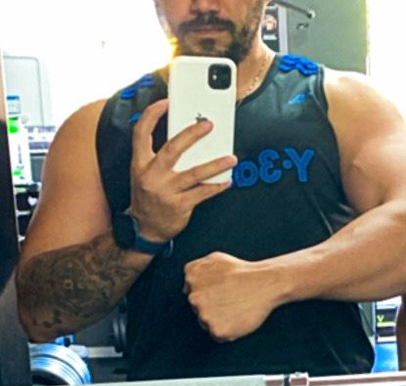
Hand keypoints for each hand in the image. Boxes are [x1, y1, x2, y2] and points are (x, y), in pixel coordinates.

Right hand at [128, 99, 237, 242]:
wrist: (145, 228)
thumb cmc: (149, 196)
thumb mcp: (144, 173)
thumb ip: (159, 156)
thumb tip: (186, 138)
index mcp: (140, 163)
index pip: (140, 132)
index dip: (152, 115)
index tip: (166, 102)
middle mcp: (151, 175)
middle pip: (172, 149)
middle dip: (191, 134)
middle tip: (209, 124)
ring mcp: (165, 191)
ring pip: (194, 173)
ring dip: (215, 164)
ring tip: (231, 158)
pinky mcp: (179, 206)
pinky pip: (202, 193)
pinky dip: (217, 186)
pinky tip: (227, 180)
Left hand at [184, 252, 279, 341]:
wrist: (264, 283)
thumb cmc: (244, 271)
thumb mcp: (215, 258)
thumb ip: (196, 269)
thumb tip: (186, 286)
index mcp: (191, 279)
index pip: (192, 293)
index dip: (208, 294)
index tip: (220, 293)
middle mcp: (194, 298)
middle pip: (197, 309)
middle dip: (211, 307)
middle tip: (230, 300)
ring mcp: (204, 315)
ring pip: (206, 323)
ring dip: (218, 319)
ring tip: (234, 308)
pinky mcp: (217, 330)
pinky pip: (217, 335)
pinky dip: (227, 331)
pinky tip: (236, 318)